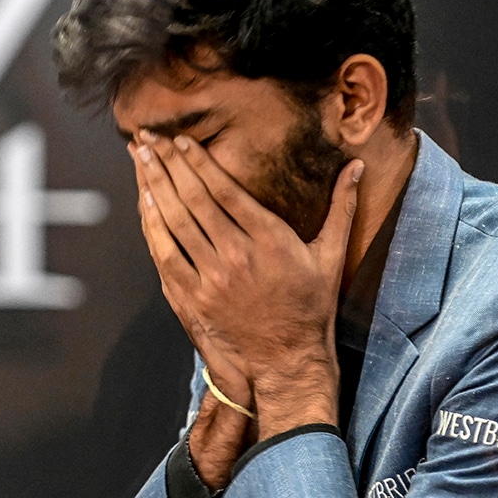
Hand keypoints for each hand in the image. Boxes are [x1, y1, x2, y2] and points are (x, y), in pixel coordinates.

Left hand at [130, 132, 361, 442]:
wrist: (285, 360)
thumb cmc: (310, 307)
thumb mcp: (330, 256)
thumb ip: (341, 208)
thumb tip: (357, 167)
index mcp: (270, 240)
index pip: (227, 190)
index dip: (201, 162)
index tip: (181, 140)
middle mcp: (237, 255)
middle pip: (194, 199)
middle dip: (168, 163)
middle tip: (149, 137)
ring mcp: (211, 277)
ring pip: (175, 221)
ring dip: (154, 185)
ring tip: (139, 157)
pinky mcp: (192, 297)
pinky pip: (165, 253)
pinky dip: (152, 224)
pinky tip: (144, 200)